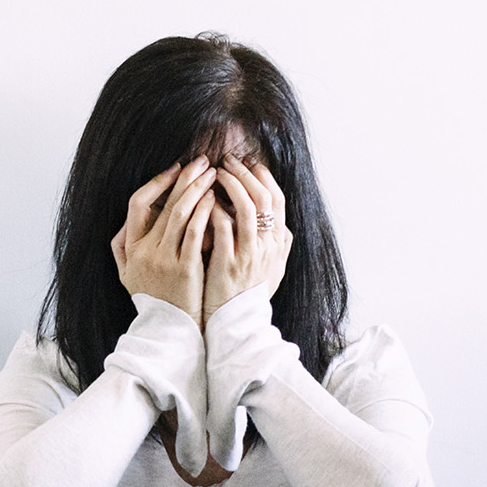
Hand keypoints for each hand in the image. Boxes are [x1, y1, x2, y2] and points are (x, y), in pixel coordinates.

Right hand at [111, 156, 216, 327]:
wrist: (168, 332)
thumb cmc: (152, 299)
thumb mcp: (126, 274)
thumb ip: (122, 247)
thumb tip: (125, 221)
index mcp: (130, 248)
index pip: (137, 204)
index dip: (156, 182)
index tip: (175, 168)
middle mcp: (144, 251)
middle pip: (164, 204)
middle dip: (185, 178)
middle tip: (202, 161)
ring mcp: (164, 260)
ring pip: (180, 214)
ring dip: (197, 189)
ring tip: (213, 174)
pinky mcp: (184, 269)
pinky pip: (195, 232)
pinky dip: (204, 212)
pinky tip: (215, 199)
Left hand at [202, 154, 292, 327]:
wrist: (235, 325)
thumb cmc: (248, 296)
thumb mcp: (273, 271)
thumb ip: (278, 248)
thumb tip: (283, 229)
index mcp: (277, 244)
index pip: (277, 200)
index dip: (264, 177)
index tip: (250, 162)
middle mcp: (267, 247)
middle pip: (264, 198)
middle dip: (245, 174)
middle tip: (228, 160)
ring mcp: (249, 255)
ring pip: (247, 208)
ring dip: (231, 186)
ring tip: (215, 173)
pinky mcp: (228, 264)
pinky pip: (223, 228)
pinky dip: (215, 209)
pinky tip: (203, 199)